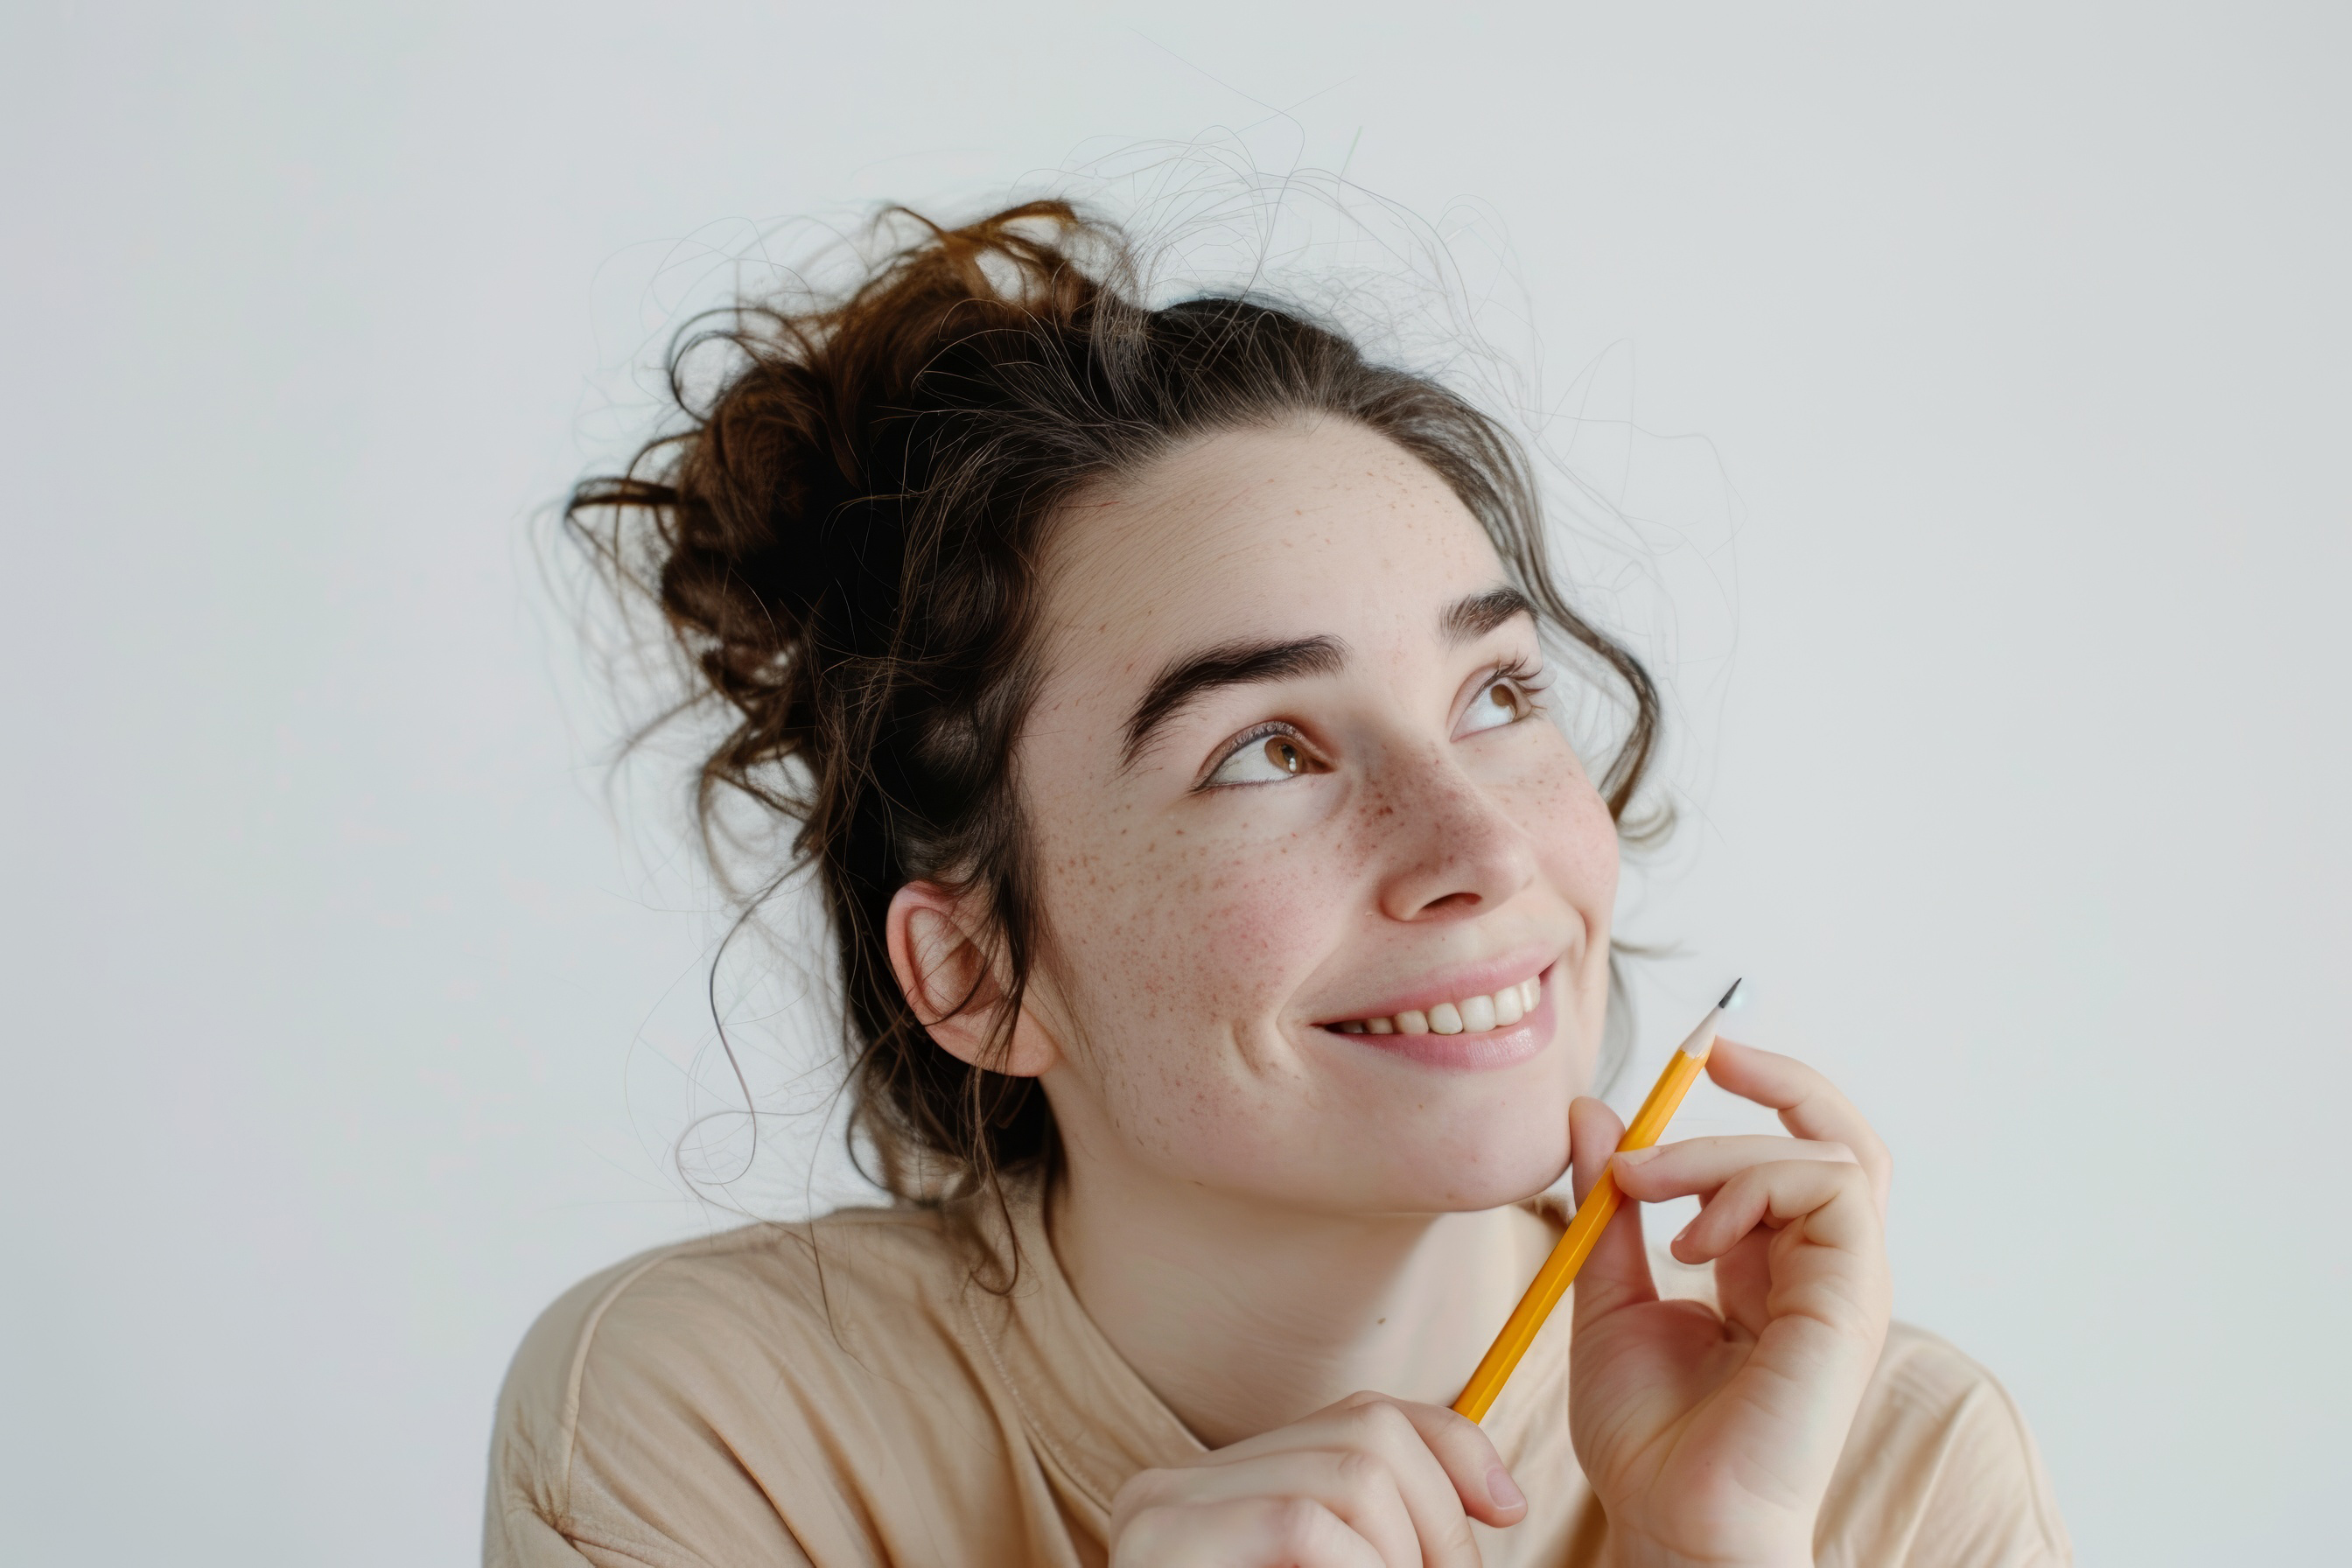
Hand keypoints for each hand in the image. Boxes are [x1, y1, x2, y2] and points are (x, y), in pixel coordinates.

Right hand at [1108, 1391, 1527, 1566]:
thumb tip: (1503, 1500)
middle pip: (1369, 1435)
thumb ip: (1389, 1546)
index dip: (1455, 1452)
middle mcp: (1182, 1481)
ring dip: (1407, 1560)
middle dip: (1441, 1521)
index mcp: (1226, 1488)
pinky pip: (1305, 1526)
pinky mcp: (1163, 1544)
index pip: (1367, 1415)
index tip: (1507, 1515)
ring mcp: (1162, 1510)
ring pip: (1352, 1476)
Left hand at [1566, 1039, 1892, 1567]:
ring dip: (1725, 1147)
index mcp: (1772, 1269)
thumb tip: (1593, 1112)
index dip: (1766, 1093)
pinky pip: (1831, 1188)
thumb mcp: (1605, 1296)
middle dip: (1783, 1079)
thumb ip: (1607, 1209)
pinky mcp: (1852, 1300)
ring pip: (1828, 1153)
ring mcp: (1844, 1286)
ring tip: (1644, 1190)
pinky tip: (1690, 1240)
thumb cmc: (1646, 1437)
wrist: (1670, 1519)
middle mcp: (1820, 1272)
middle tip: (1708, 1056)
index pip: (1798, 1153)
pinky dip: (1751, 1183)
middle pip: (1842, 1138)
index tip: (1701, 1057)